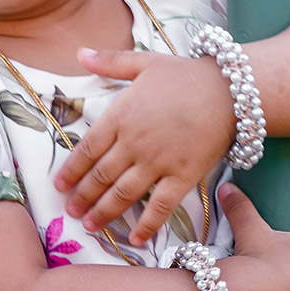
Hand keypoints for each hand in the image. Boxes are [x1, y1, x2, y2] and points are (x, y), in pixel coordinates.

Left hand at [53, 46, 235, 246]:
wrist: (230, 90)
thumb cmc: (187, 75)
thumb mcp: (145, 62)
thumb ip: (110, 61)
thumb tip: (79, 52)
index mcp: (121, 116)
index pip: (86, 149)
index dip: (70, 171)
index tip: (59, 186)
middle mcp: (135, 143)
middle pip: (100, 176)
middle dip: (82, 197)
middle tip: (70, 212)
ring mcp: (158, 162)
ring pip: (123, 194)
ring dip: (103, 212)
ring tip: (89, 225)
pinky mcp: (183, 176)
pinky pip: (160, 207)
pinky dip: (146, 225)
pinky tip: (134, 238)